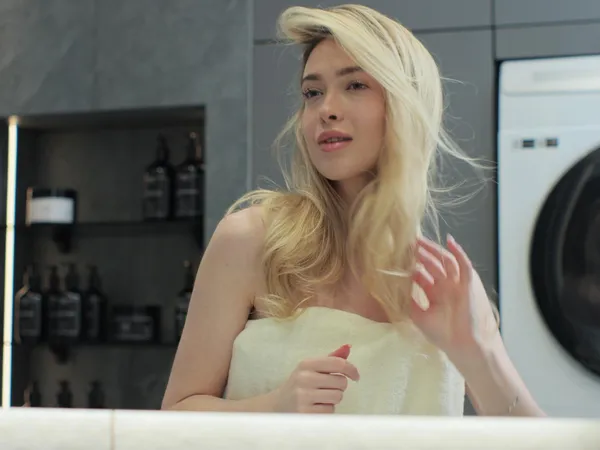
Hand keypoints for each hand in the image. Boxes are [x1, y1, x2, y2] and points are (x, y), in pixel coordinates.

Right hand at [271, 344, 359, 412]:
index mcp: (306, 364)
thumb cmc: (299, 385)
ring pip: (338, 397)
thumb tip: (348, 347)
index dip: (351, 369)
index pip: (337, 363)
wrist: (277, 405)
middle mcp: (304, 378)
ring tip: (320, 398)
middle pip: (341, 382)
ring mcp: (303, 396)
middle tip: (328, 389)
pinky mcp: (305, 413)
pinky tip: (315, 408)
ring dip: (333, 399)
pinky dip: (327, 410)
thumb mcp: (311, 369)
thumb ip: (330, 359)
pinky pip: (330, 411)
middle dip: (339, 386)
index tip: (355, 376)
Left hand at [409, 235, 498, 357]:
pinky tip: (449, 241)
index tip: (397, 257)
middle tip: (407, 243)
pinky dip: (458, 252)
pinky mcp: (469, 283)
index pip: (422, 275)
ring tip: (419, 241)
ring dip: (433, 250)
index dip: (411, 266)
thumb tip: (396, 288)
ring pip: (445, 261)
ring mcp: (458, 284)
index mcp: (435, 294)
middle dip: (420, 254)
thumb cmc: (444, 335)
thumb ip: (409, 302)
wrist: (467, 346)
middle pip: (432, 264)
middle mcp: (446, 286)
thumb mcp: (419, 317)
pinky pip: (464, 264)